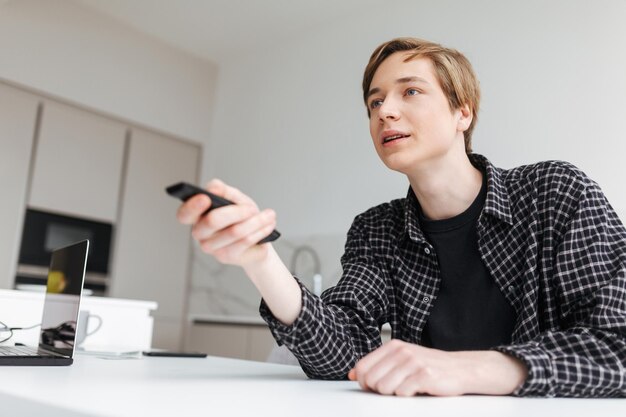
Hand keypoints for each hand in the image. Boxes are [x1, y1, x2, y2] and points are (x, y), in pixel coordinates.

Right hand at [176, 179, 276, 267]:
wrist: (258, 239)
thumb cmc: (242, 216)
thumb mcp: (235, 198)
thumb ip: (224, 191)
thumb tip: (213, 188)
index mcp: (197, 216)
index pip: (184, 214)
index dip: (192, 206)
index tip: (205, 198)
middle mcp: (200, 233)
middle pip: (213, 221)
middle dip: (238, 211)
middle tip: (252, 208)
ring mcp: (212, 247)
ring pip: (235, 231)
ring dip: (256, 221)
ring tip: (269, 215)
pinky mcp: (226, 257)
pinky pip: (245, 241)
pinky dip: (260, 231)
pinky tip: (268, 226)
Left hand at [348, 340, 526, 396]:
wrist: (462, 369)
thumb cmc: (429, 366)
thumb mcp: (401, 360)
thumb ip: (377, 365)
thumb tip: (352, 374)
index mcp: (393, 346)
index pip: (362, 367)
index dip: (364, 382)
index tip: (374, 387)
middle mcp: (401, 351)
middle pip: (371, 380)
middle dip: (378, 390)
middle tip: (395, 388)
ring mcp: (413, 362)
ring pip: (384, 388)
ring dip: (394, 394)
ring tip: (407, 388)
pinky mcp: (424, 375)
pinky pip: (402, 393)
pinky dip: (408, 396)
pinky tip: (418, 390)